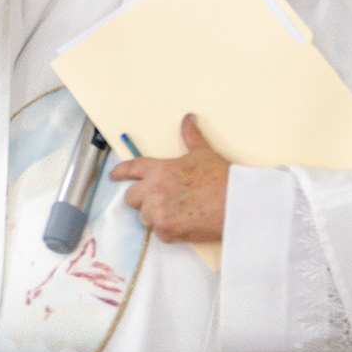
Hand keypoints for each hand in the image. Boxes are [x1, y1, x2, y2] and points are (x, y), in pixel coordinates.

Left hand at [110, 114, 229, 243]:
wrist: (237, 204)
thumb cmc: (222, 178)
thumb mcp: (204, 154)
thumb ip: (190, 137)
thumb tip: (187, 119)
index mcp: (159, 170)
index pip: (131, 169)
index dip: (120, 173)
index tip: (114, 176)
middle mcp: (153, 190)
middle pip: (131, 198)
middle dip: (141, 199)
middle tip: (159, 200)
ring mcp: (157, 212)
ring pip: (145, 217)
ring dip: (156, 216)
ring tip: (178, 212)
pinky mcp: (166, 231)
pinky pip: (159, 233)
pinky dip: (169, 231)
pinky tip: (185, 224)